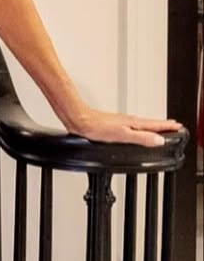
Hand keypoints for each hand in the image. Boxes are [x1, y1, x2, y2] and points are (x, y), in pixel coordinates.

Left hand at [64, 108, 183, 146]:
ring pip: (141, 124)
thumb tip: (159, 140)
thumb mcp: (122, 135)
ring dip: (152, 126)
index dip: (168, 126)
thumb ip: (141, 138)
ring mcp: (121, 122)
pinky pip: (132, 126)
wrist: (80, 120)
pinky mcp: (113, 125)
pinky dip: (139, 128)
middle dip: (163, 125)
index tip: (179, 126)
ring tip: (159, 128)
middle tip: (174, 126)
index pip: (155, 125)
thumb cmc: (97, 127)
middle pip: (150, 123)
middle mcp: (129, 121)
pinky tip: (135, 131)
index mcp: (133, 123)